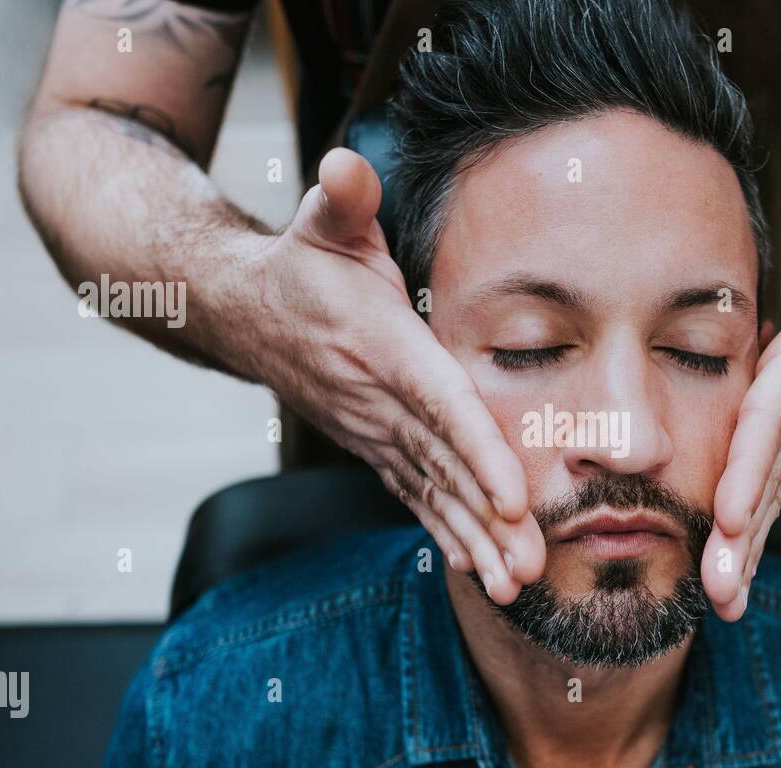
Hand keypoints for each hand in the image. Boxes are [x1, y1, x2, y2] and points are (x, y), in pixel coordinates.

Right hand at [254, 148, 544, 602]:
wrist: (248, 316)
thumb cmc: (305, 265)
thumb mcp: (322, 222)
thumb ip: (342, 199)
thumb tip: (344, 166)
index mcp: (383, 348)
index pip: (438, 405)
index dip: (476, 451)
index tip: (512, 499)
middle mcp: (379, 404)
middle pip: (444, 468)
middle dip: (487, 522)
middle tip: (532, 568)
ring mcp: (376, 434)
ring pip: (432, 496)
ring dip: (473, 543)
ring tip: (513, 587)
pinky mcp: (376, 449)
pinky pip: (416, 499)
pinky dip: (447, 534)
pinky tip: (478, 570)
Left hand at [702, 175, 780, 619]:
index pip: (778, 420)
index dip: (755, 465)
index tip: (732, 515)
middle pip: (773, 480)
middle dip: (748, 538)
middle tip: (718, 593)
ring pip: (773, 503)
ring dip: (747, 557)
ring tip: (717, 607)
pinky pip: (771, 500)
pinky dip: (749, 546)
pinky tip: (722, 587)